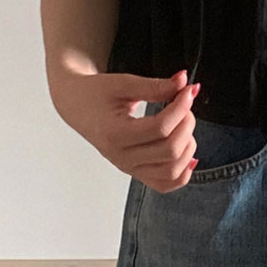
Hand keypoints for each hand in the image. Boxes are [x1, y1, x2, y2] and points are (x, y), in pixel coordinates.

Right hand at [50, 69, 201, 193]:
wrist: (78, 106)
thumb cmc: (97, 94)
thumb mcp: (123, 83)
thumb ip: (155, 86)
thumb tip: (184, 82)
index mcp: (114, 134)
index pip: (160, 128)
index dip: (181, 108)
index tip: (188, 91)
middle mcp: (121, 157)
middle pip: (170, 150)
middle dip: (187, 124)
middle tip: (184, 103)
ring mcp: (129, 168)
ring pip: (172, 171)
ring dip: (188, 146)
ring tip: (183, 123)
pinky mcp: (136, 172)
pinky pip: (166, 184)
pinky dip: (183, 172)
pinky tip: (187, 151)